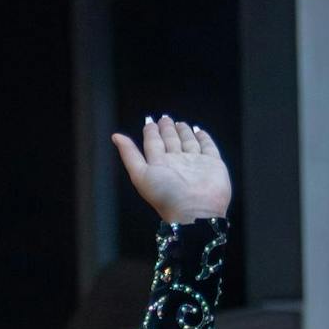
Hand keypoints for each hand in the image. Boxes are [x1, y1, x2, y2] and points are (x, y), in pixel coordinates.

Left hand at [111, 115, 231, 223]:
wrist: (195, 210)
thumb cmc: (166, 194)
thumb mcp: (140, 174)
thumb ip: (129, 154)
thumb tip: (115, 136)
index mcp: (159, 164)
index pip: (153, 143)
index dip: (151, 132)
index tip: (150, 122)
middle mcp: (176, 162)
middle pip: (170, 141)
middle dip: (167, 129)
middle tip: (165, 118)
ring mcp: (195, 162)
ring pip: (188, 142)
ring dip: (183, 132)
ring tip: (179, 123)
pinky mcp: (213, 163)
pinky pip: (208, 147)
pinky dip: (204, 138)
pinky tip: (199, 131)